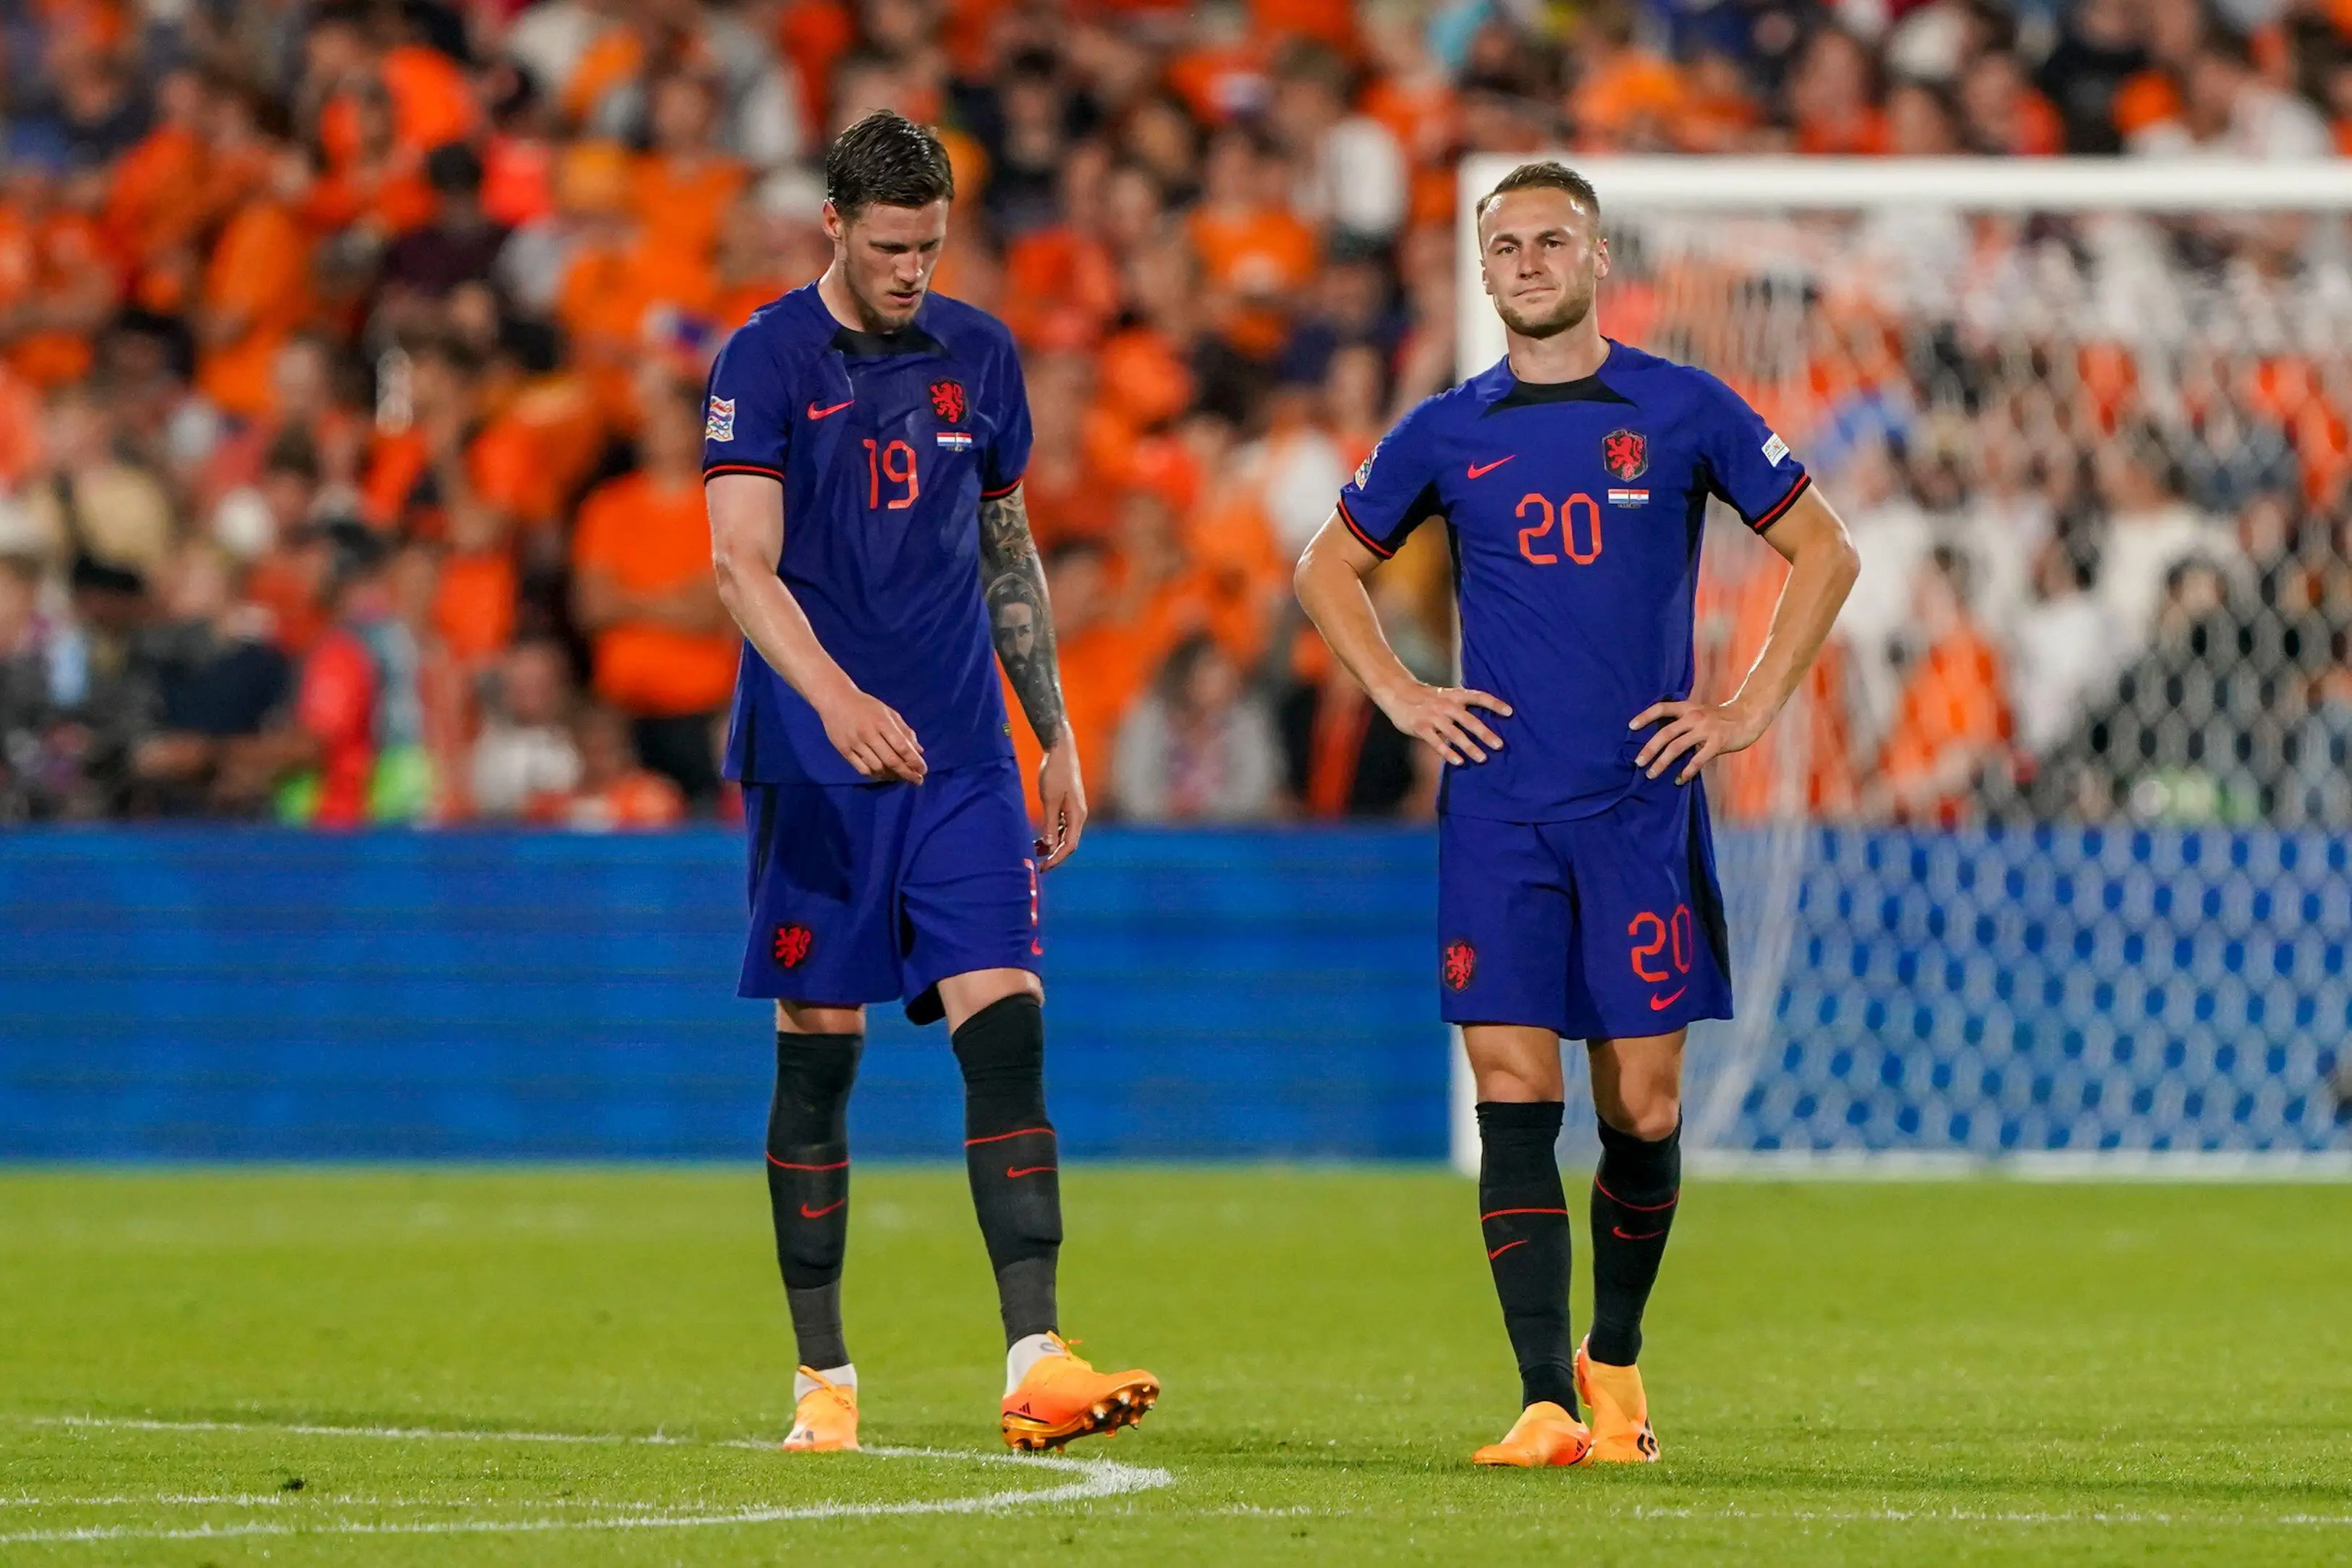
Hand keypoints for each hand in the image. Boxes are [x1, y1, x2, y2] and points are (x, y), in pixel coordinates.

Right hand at [815, 684, 924, 782]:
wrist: (835, 700)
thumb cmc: (866, 706)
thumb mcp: (888, 712)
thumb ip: (904, 731)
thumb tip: (919, 751)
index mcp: (881, 722)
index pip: (901, 746)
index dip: (914, 761)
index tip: (924, 770)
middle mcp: (868, 733)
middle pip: (891, 760)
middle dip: (907, 773)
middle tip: (918, 780)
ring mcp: (855, 743)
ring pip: (877, 768)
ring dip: (892, 776)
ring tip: (901, 777)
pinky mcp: (845, 751)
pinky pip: (863, 769)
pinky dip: (876, 775)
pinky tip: (885, 775)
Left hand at [1034, 735, 1086, 869]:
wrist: (1060, 750)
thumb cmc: (1055, 773)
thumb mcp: (1049, 800)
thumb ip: (1050, 824)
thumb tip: (1050, 847)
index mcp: (1077, 816)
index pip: (1069, 846)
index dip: (1056, 859)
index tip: (1043, 868)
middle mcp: (1079, 815)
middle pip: (1068, 843)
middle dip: (1053, 855)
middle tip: (1037, 864)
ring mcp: (1074, 810)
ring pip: (1064, 835)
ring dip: (1051, 844)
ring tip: (1033, 850)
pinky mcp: (1068, 805)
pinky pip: (1061, 825)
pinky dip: (1051, 833)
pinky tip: (1039, 837)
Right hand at [1375, 681, 1512, 765]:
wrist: (1397, 693)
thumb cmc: (1427, 698)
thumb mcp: (1445, 696)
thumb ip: (1461, 707)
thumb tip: (1482, 723)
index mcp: (1455, 695)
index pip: (1479, 697)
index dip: (1495, 704)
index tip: (1510, 712)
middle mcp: (1446, 705)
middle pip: (1469, 720)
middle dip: (1485, 733)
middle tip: (1499, 745)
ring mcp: (1433, 717)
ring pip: (1455, 734)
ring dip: (1469, 747)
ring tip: (1482, 759)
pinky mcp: (1421, 727)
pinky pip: (1436, 742)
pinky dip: (1448, 752)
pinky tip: (1459, 762)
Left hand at [1629, 697, 1770, 784]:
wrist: (1748, 717)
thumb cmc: (1719, 718)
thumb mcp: (1699, 712)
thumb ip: (1682, 720)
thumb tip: (1660, 737)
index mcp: (1688, 707)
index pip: (1662, 708)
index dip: (1645, 716)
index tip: (1630, 727)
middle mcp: (1694, 717)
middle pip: (1665, 733)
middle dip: (1649, 748)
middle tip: (1638, 762)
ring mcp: (1706, 730)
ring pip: (1677, 747)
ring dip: (1662, 762)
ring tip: (1651, 774)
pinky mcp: (1717, 743)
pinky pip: (1697, 760)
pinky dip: (1686, 771)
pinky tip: (1678, 780)